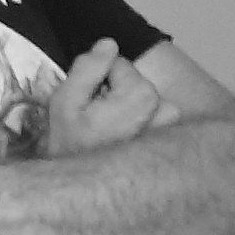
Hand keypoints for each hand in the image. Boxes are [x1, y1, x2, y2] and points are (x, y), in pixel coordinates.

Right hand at [44, 38, 179, 157]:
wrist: (81, 190)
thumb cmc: (70, 145)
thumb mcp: (65, 101)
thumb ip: (87, 68)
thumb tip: (108, 44)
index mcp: (141, 95)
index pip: (119, 63)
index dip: (98, 76)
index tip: (87, 100)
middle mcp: (163, 109)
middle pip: (134, 80)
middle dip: (114, 90)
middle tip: (93, 115)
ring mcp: (169, 128)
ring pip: (144, 97)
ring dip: (127, 105)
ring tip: (108, 127)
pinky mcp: (169, 142)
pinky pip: (156, 117)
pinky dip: (139, 121)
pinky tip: (120, 137)